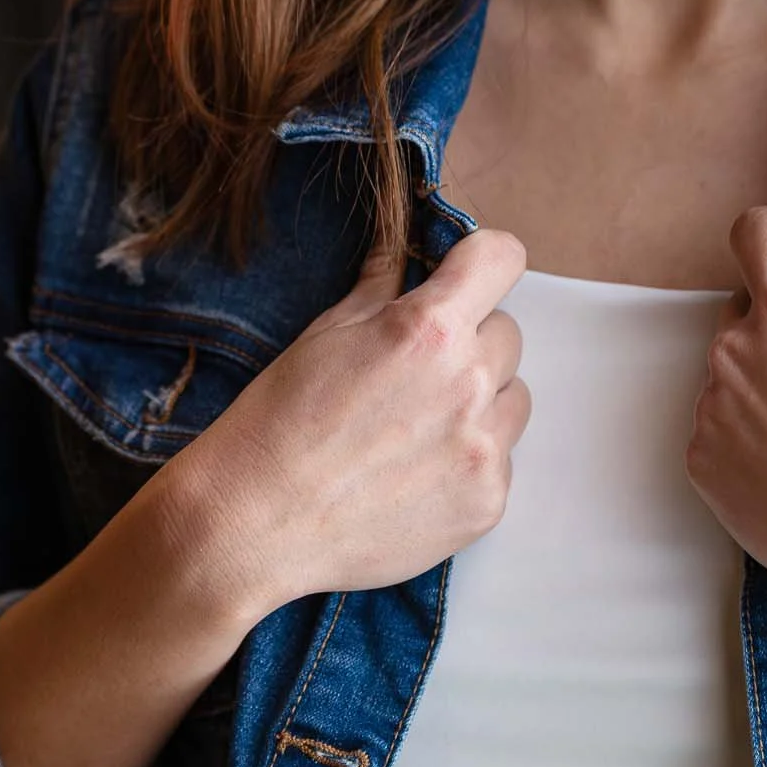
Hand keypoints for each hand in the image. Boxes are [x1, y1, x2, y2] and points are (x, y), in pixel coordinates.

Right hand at [165, 221, 530, 620]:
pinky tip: (415, 473)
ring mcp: (483, 448)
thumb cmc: (280, 424)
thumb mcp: (326, 333)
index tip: (466, 277)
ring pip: (512, 397)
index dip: (482, 262)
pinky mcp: (487, 500)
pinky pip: (502, 458)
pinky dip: (470, 459)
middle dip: (470, 342)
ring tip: (416, 427)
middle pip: (507, 333)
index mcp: (429, 330)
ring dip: (480, 401)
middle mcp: (467, 383)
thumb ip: (383, 284)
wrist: (255, 525)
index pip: (502, 259)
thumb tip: (406, 241)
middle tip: (415, 373)